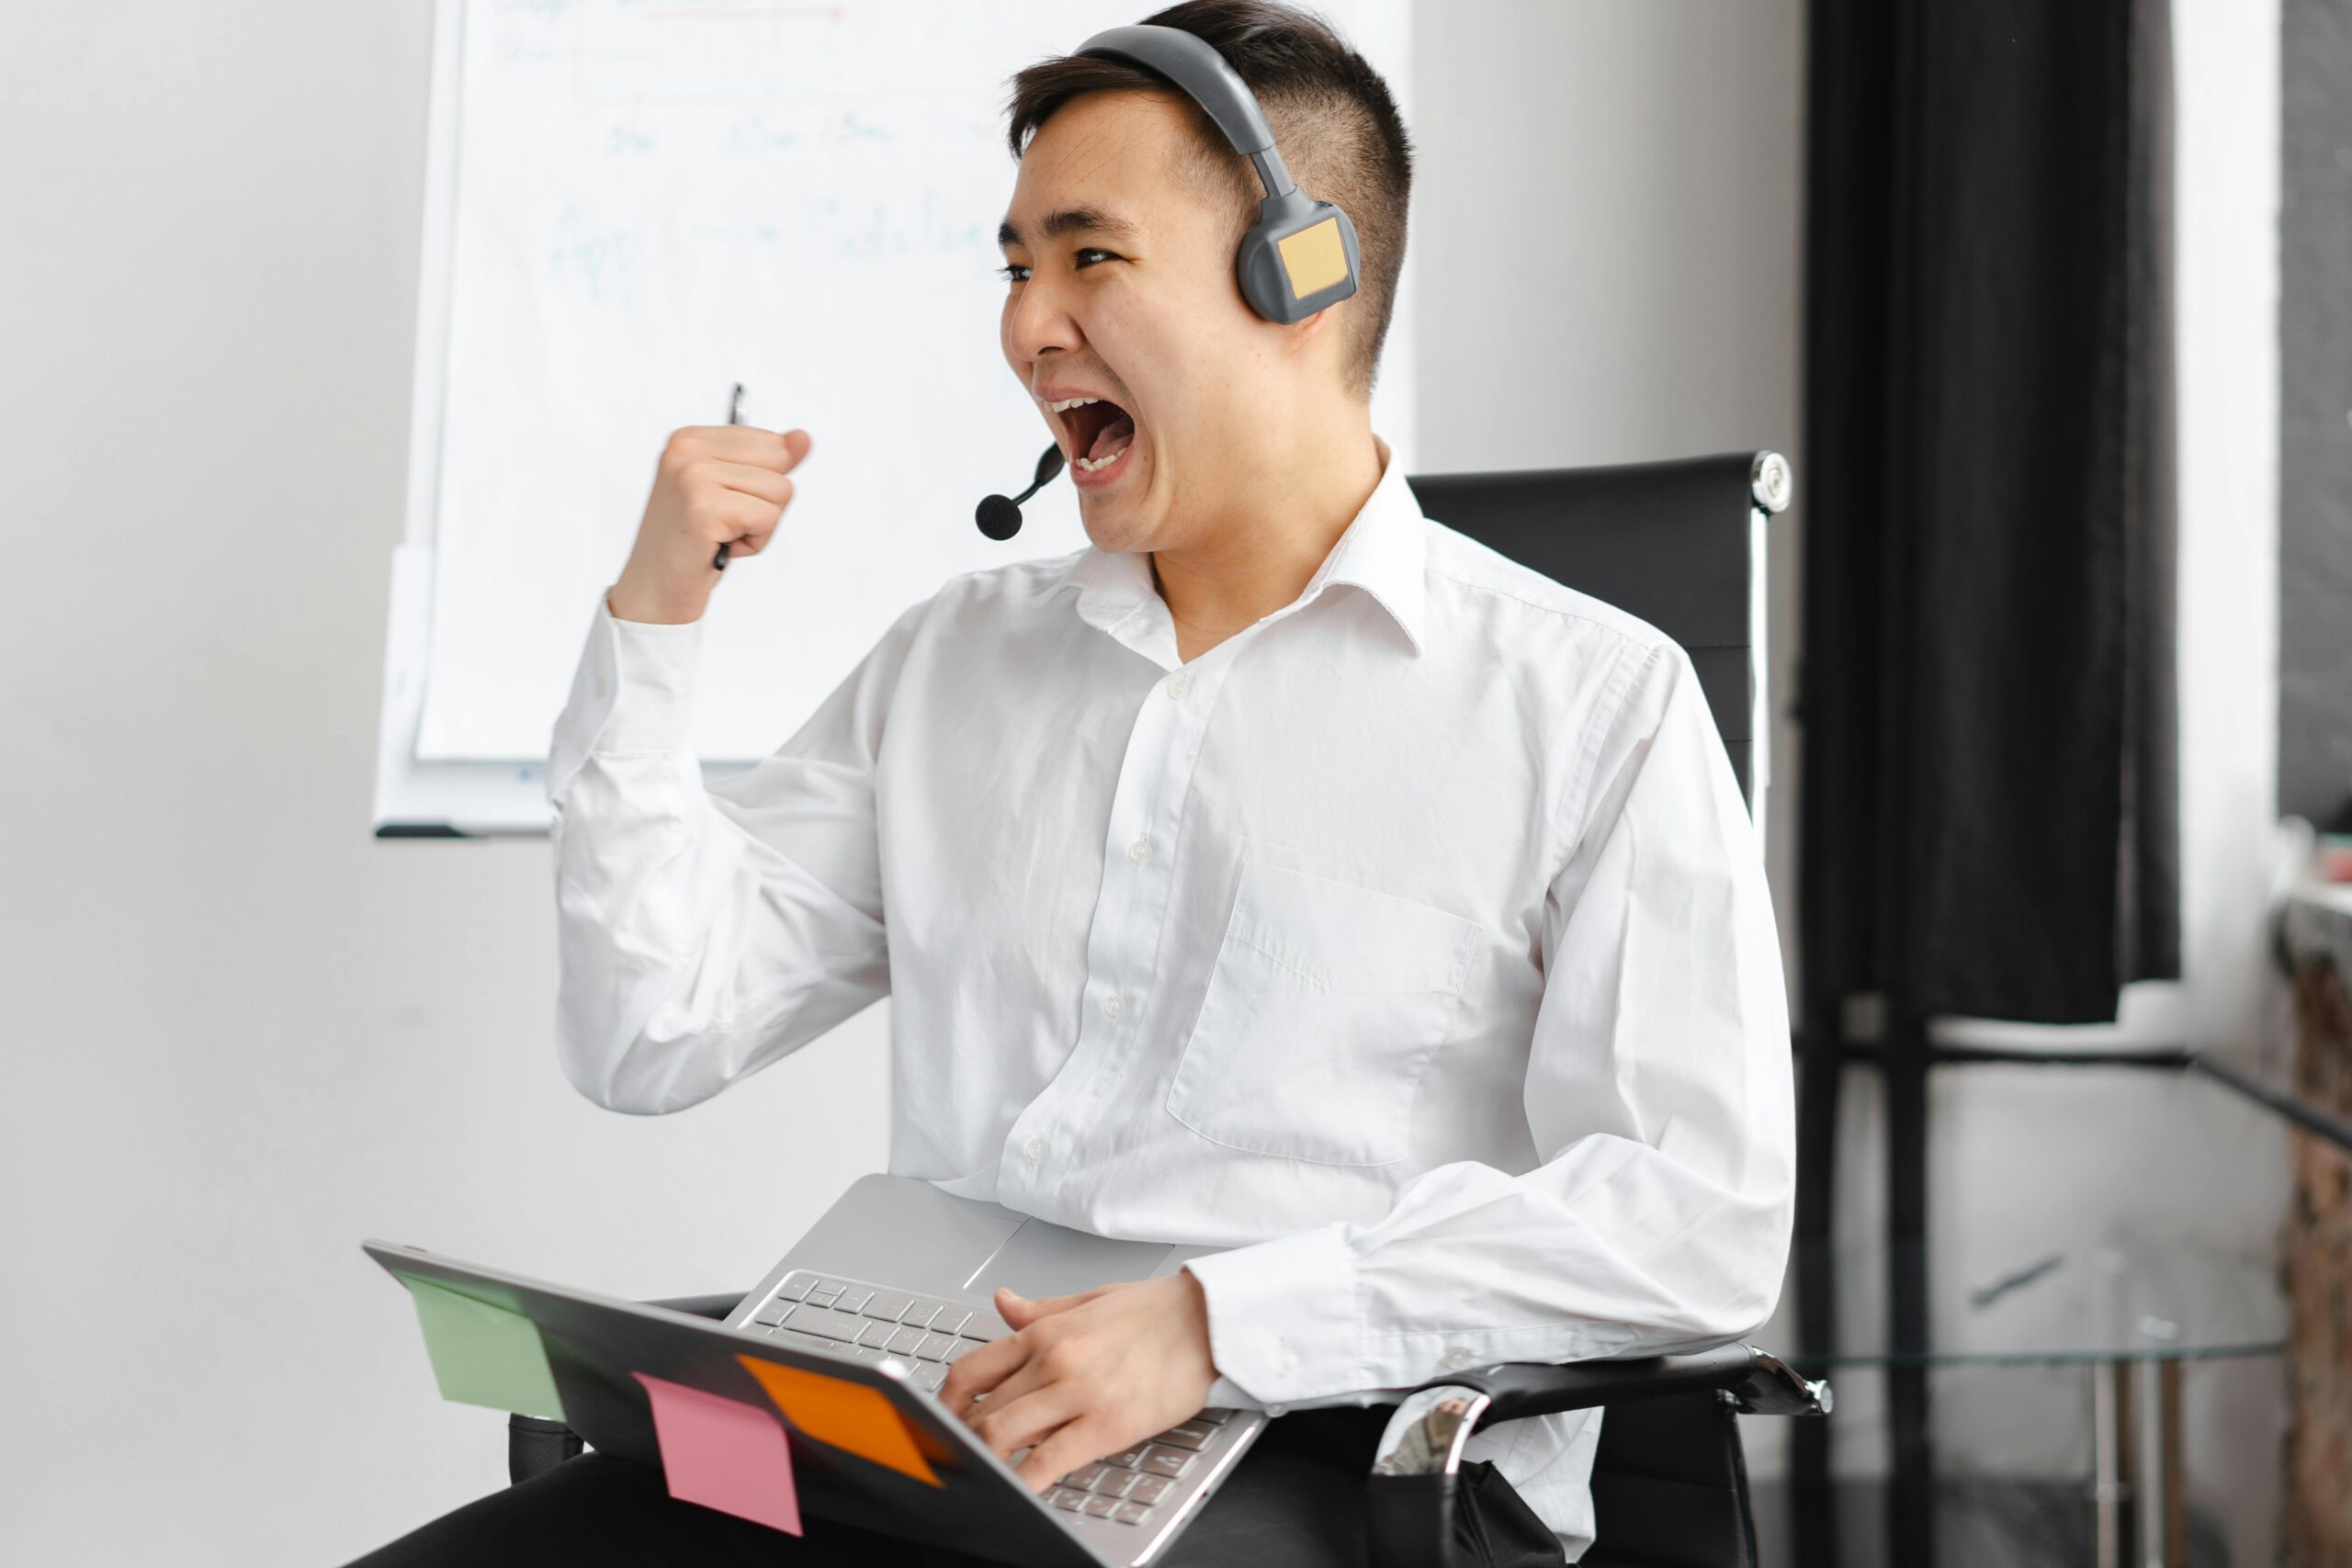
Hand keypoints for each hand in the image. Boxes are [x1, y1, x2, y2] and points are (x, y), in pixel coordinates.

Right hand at [608, 424, 813, 623]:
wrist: (654, 591)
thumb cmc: (692, 544)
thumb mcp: (732, 492)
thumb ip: (768, 462)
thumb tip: (803, 438)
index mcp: (690, 439)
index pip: (771, 443)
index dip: (760, 485)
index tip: (722, 504)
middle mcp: (687, 450)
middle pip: (780, 462)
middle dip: (765, 502)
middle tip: (723, 523)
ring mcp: (694, 476)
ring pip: (781, 491)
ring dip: (759, 526)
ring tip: (719, 536)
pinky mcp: (705, 508)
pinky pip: (769, 518)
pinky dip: (754, 543)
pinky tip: (720, 548)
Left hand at [940, 1272, 1218, 1492]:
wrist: (1208, 1319)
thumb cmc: (1156, 1311)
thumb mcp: (1089, 1300)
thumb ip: (1039, 1310)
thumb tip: (1003, 1302)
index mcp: (1045, 1332)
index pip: (972, 1372)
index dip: (948, 1404)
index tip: (947, 1419)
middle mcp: (1052, 1362)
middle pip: (983, 1412)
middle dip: (967, 1440)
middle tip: (966, 1455)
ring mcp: (1077, 1394)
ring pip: (1005, 1436)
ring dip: (987, 1460)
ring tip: (987, 1473)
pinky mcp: (1106, 1425)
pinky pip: (1049, 1461)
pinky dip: (1025, 1481)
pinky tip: (1019, 1490)